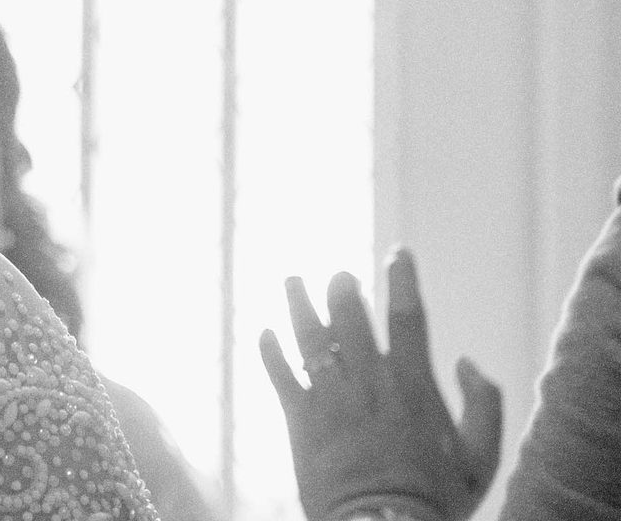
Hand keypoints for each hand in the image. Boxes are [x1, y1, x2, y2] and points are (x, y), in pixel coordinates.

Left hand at [259, 249, 503, 520]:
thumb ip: (484, 406)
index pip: (408, 317)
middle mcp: (368, 383)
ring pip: (308, 337)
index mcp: (412, 385)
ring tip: (292, 280)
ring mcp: (330, 399)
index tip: (398, 252)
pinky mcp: (299, 420)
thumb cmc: (435, 499)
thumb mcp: (480, 458)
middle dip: (342, 287)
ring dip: (297, 304)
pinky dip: (270, 350)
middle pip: (350, 316)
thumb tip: (468, 362)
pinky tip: (265, 331)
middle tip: (339, 274)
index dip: (402, 279)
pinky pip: (279, 374)